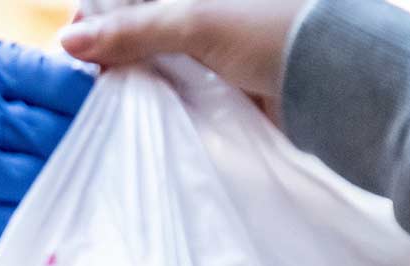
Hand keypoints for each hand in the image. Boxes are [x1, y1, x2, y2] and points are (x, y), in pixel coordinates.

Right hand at [58, 0, 307, 110]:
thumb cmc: (273, 33)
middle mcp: (203, 9)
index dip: (96, 14)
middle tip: (76, 80)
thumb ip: (131, 30)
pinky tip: (127, 112)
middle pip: (139, 25)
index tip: (69, 44)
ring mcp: (213, 46)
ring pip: (154, 57)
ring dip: (127, 76)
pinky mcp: (223, 81)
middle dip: (107, 49)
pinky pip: (174, 85)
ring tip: (94, 100)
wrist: (341, 85)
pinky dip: (151, 96)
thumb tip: (68, 41)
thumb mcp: (195, 23)